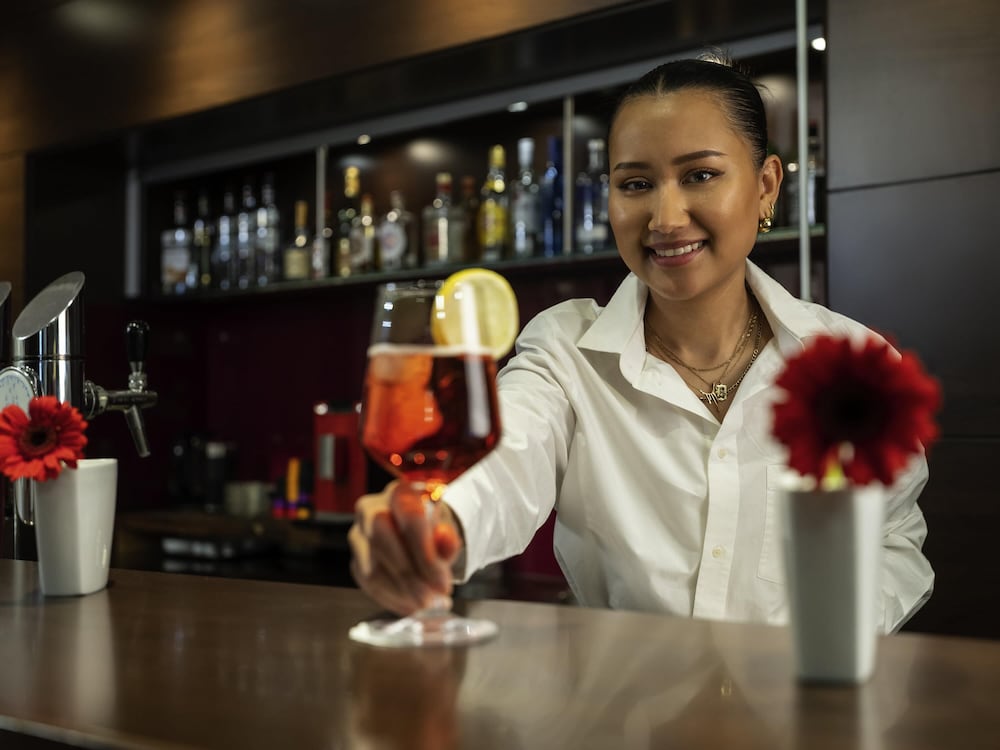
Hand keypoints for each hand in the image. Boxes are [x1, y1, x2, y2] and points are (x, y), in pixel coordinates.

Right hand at [349, 481, 464, 614]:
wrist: (418, 531)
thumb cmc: (433, 527)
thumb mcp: (448, 529)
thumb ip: (448, 538)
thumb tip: (445, 540)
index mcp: (400, 492)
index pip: (409, 518)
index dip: (425, 554)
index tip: (442, 583)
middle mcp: (371, 509)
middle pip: (382, 538)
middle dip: (408, 575)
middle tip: (430, 600)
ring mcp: (358, 534)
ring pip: (372, 567)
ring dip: (401, 592)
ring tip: (426, 605)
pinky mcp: (355, 559)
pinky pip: (368, 584)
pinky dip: (391, 599)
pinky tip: (411, 605)